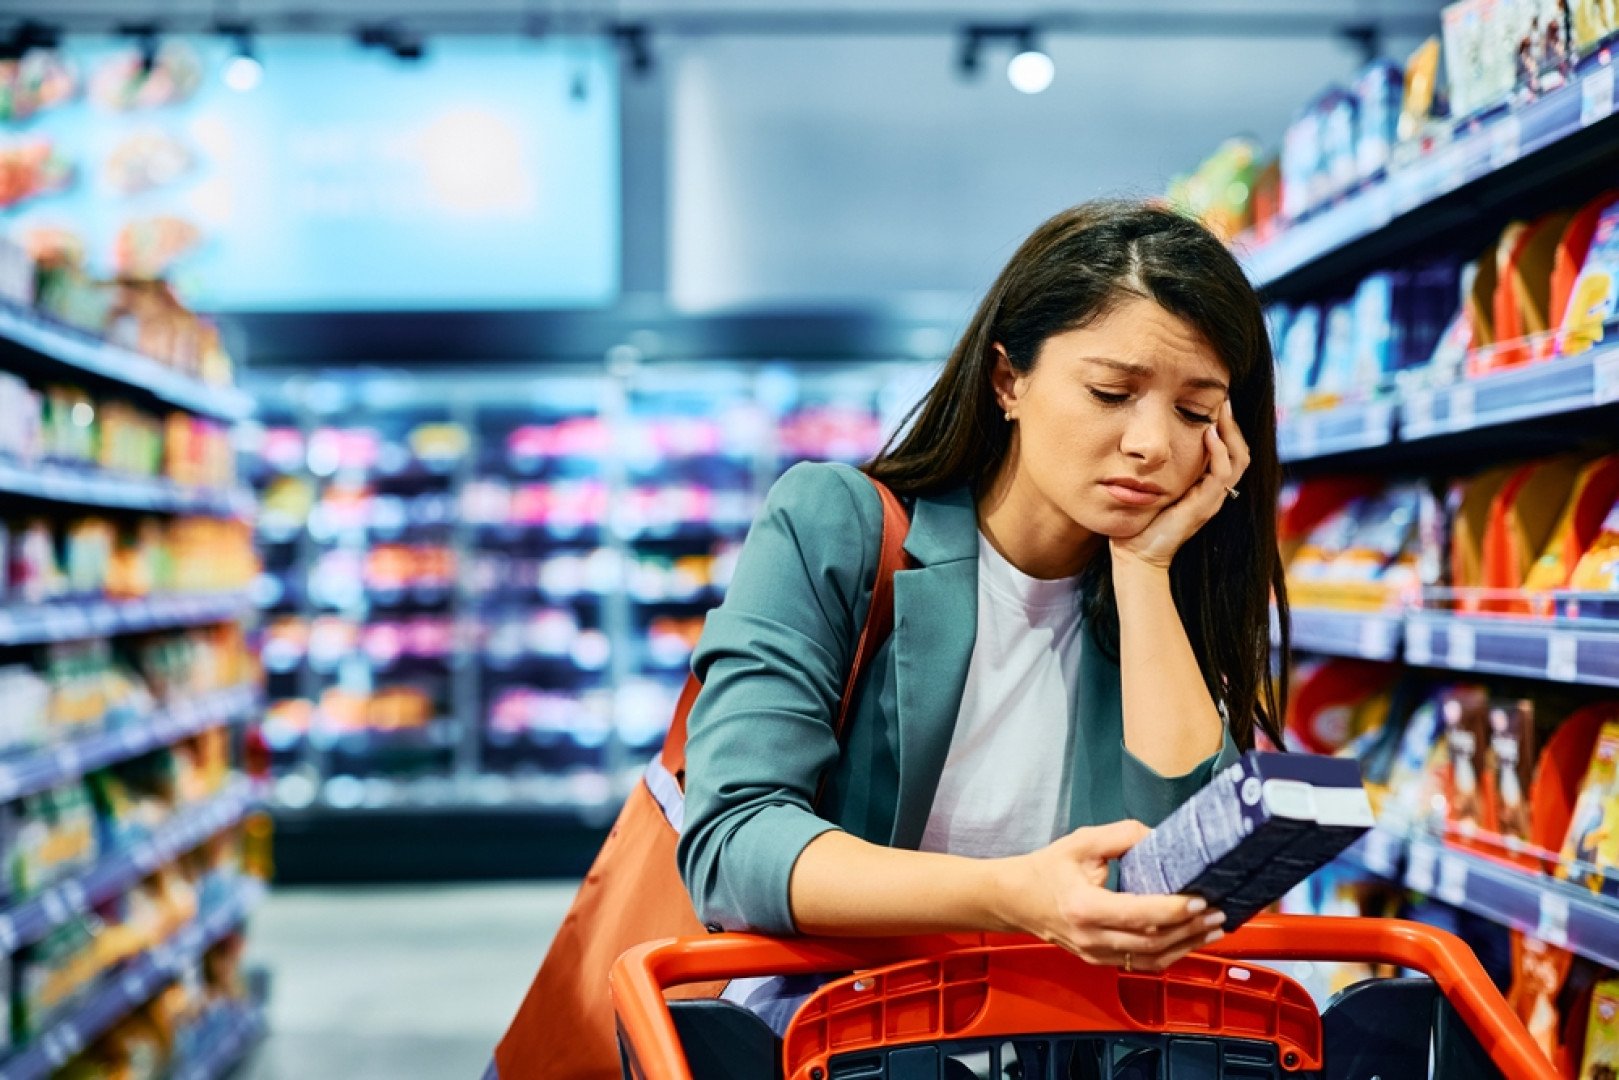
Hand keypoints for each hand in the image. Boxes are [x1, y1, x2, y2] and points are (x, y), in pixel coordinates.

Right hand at [992, 820, 1224, 971]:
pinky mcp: (1100, 961)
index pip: (1138, 915)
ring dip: (1186, 945)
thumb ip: (1122, 836)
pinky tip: (1188, 941)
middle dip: (1190, 929)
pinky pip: (1142, 965)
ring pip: (1151, 959)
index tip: (1199, 899)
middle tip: (1218, 912)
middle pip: (1152, 942)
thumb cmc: (1046, 869)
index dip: (1173, 910)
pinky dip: (1170, 955)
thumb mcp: (1081, 842)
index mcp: (1085, 907)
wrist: (1015, 899)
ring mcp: (1096, 954)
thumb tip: (1160, 836)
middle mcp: (1092, 937)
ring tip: (1212, 928)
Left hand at [1111, 400, 1249, 570]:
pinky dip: (1219, 452)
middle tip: (1224, 400)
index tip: (1215, 404)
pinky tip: (1208, 434)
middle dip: (1234, 425)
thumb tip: (1149, 439)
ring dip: (1231, 433)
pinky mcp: (1204, 506)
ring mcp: (1212, 500)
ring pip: (1238, 460)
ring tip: (1221, 410)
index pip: (1230, 452)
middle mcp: (1215, 492)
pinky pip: (1222, 475)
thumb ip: (1160, 467)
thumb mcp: (1154, 486)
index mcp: (1206, 487)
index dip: (1227, 429)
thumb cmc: (1140, 521)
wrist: (1136, 555)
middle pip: (1241, 452)